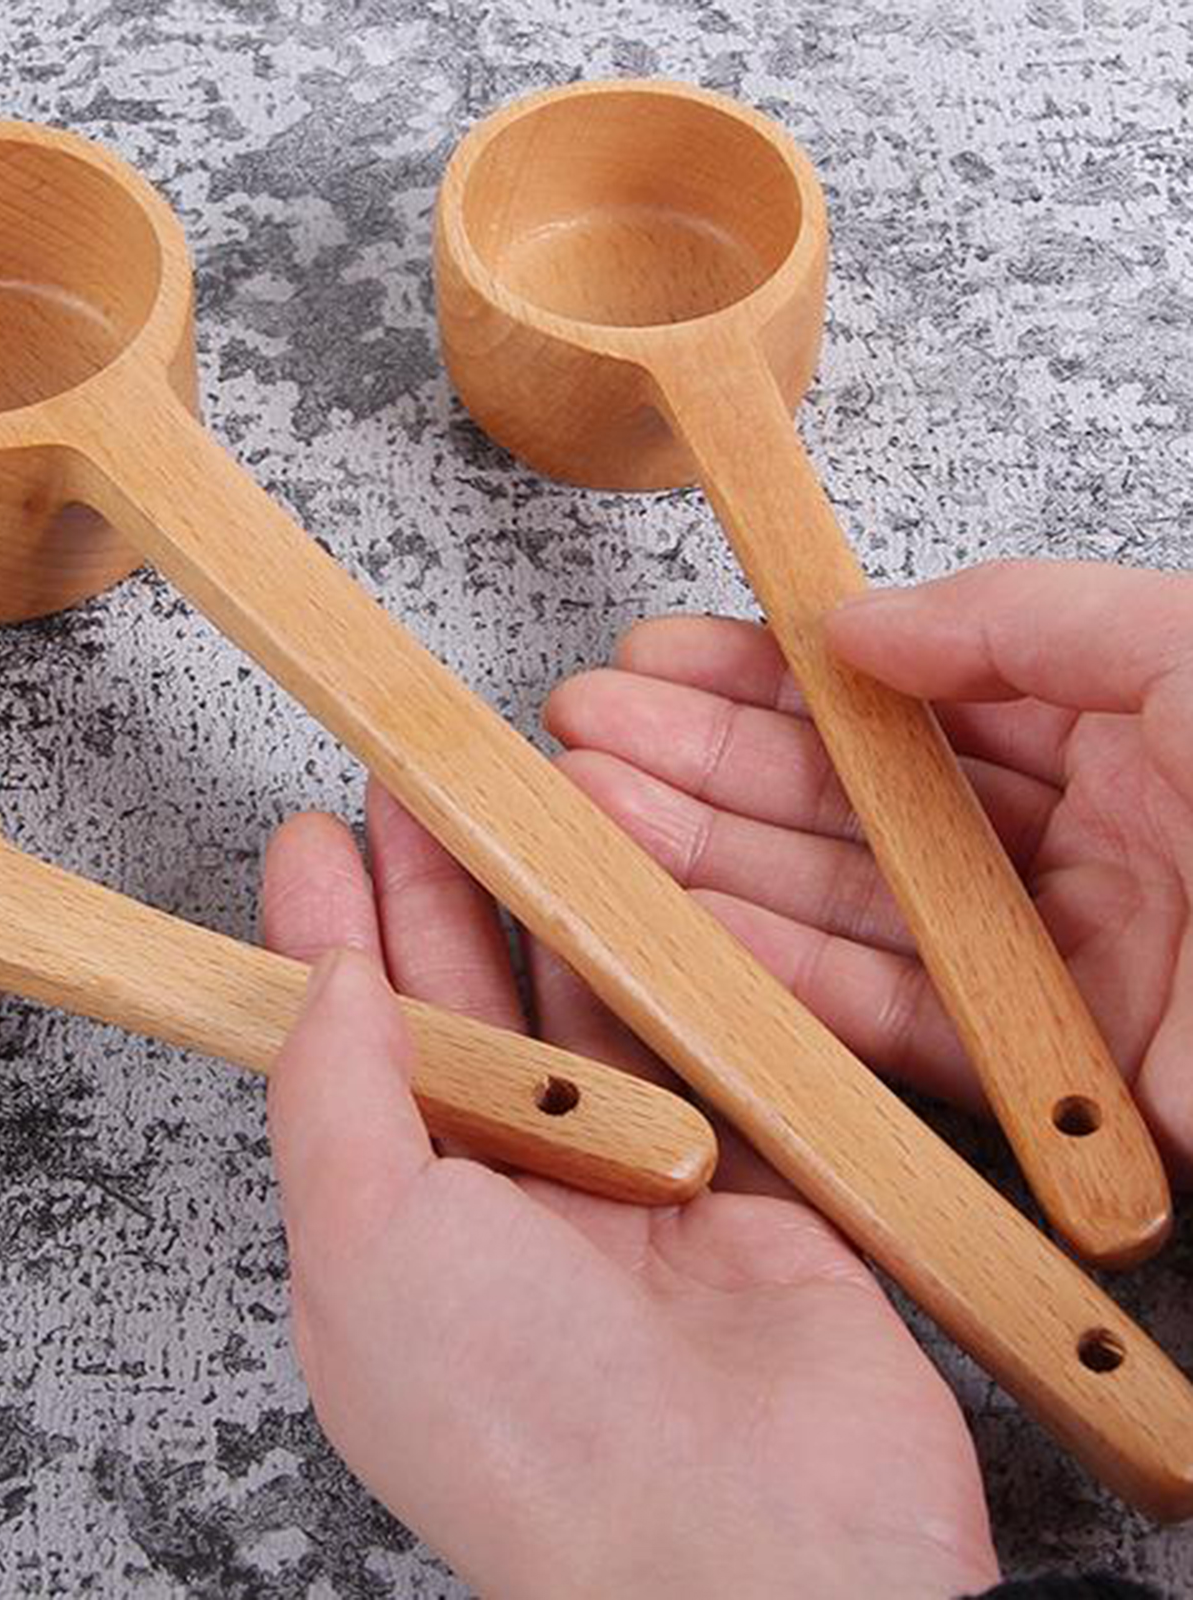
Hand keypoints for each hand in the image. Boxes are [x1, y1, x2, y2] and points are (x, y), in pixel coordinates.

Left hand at [261, 788, 997, 1598]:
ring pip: (579, 1010)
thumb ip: (334, 1095)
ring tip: (519, 798)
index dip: (326, 942)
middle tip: (415, 783)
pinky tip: (643, 881)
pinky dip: (673, 961)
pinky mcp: (748, 1182)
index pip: (344, 1052)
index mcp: (394, 1235)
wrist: (756, 1548)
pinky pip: (700, 1042)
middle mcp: (506, 1209)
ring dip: (549, 906)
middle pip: (463, 1010)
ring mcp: (630, 1192)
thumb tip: (325, 975)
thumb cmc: (529, 1435)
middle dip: (432, 892)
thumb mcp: (366, 1249)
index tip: (314, 844)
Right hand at [544, 558, 1192, 1181]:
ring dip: (705, 860)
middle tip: (586, 731)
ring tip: (590, 815)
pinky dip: (774, 976)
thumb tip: (858, 621)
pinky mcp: (1046, 1088)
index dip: (772, 671)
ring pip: (843, 906)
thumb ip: (1028, 621)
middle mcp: (1080, 844)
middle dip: (706, 757)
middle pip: (851, 797)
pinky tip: (674, 926)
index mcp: (1126, 731)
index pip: (906, 693)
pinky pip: (885, 1024)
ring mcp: (1055, 968)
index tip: (662, 655)